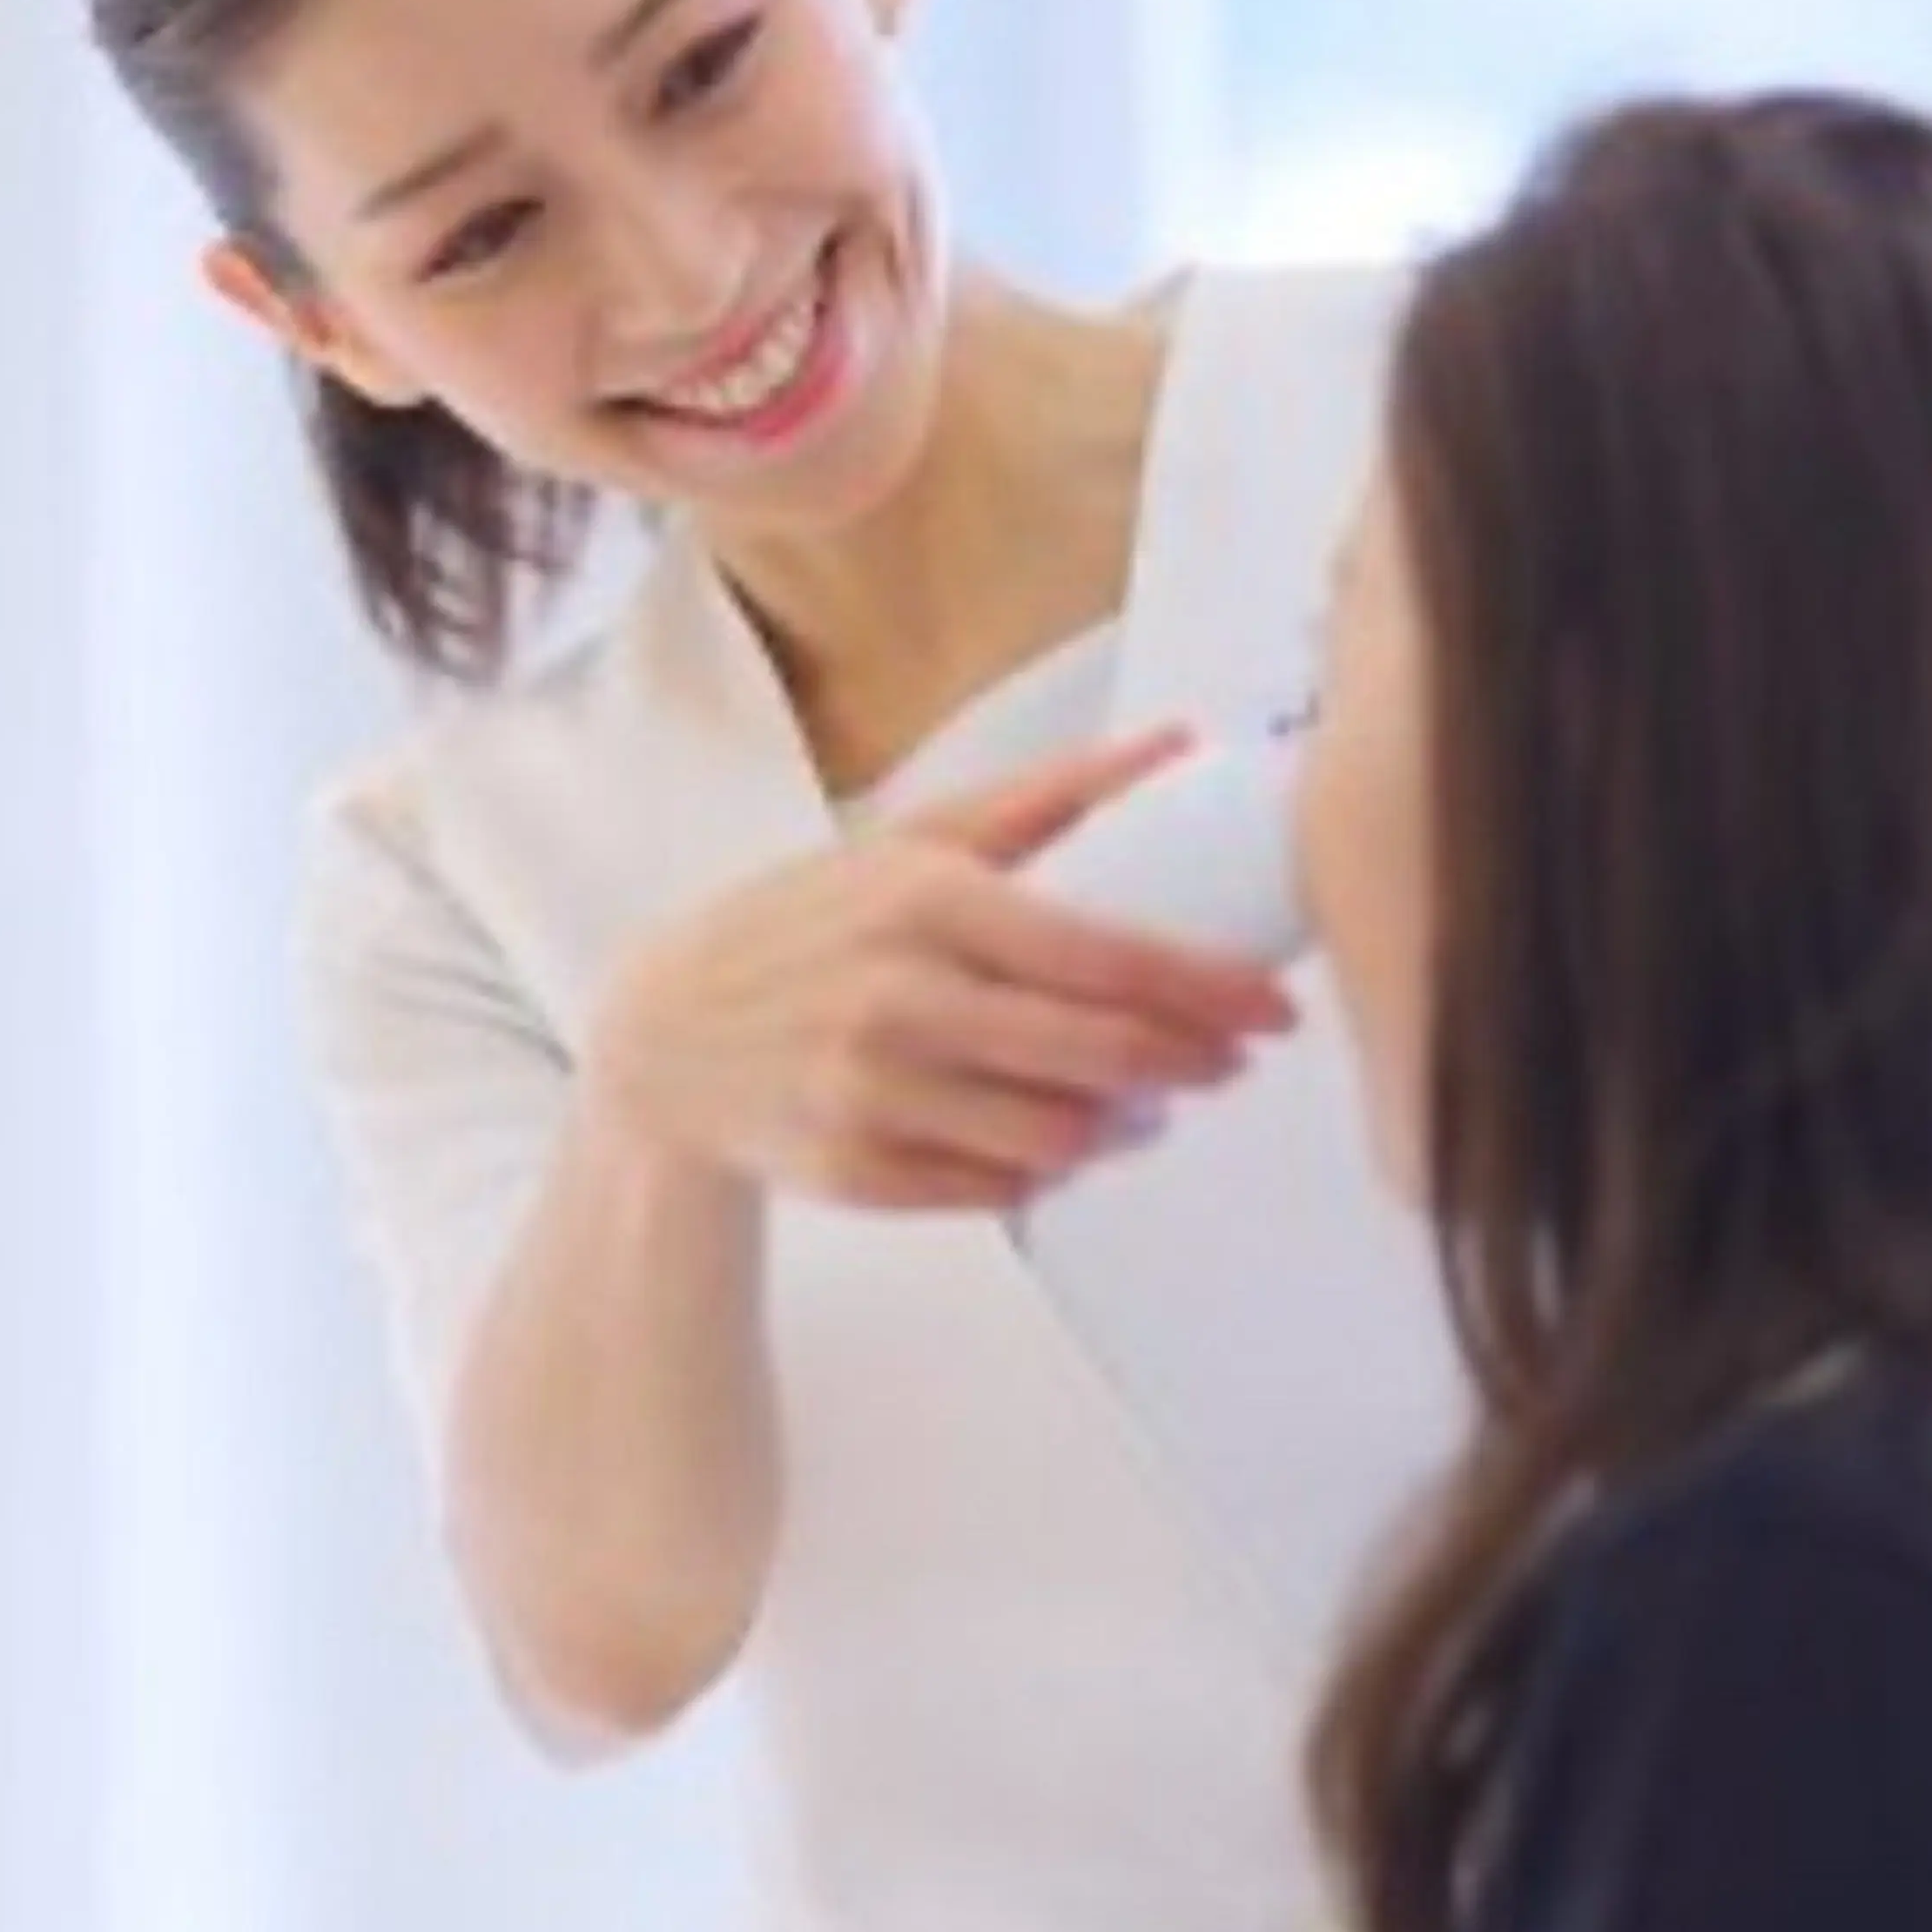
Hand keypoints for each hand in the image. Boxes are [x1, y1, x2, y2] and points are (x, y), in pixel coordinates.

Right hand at [590, 726, 1298, 1212]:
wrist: (662, 1037)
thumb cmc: (804, 926)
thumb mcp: (907, 841)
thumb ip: (1048, 796)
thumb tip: (1176, 743)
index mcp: (925, 901)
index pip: (1105, 955)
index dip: (1208, 990)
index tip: (1270, 1009)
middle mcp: (899, 998)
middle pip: (1099, 1054)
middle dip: (1189, 1064)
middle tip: (1227, 1062)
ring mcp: (873, 1094)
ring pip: (1059, 1136)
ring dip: (1124, 1126)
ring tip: (1144, 1102)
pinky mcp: (854, 1173)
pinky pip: (996, 1188)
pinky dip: (1045, 1171)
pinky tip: (1056, 1140)